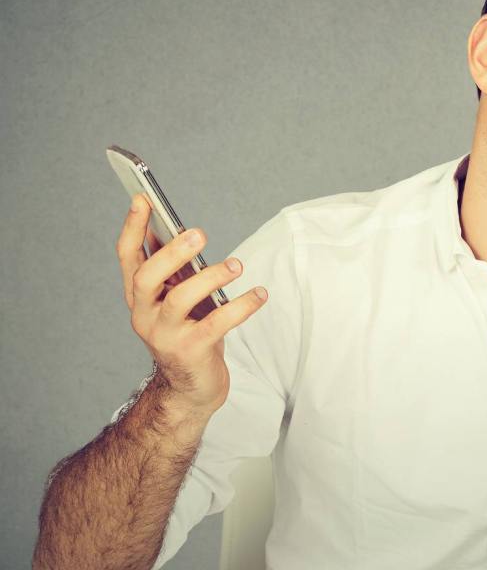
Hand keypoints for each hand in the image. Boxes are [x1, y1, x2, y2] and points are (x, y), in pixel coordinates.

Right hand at [116, 193, 267, 413]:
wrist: (191, 389)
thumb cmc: (188, 332)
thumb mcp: (176, 297)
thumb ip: (173, 269)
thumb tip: (170, 227)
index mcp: (140, 296)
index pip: (127, 257)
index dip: (133, 227)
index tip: (142, 197)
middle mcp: (145, 314)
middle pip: (146, 277)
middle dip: (171, 252)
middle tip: (199, 233)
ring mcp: (165, 335)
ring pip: (180, 300)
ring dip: (210, 277)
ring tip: (237, 265)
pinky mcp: (191, 351)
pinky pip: (217, 324)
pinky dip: (241, 306)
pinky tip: (260, 294)